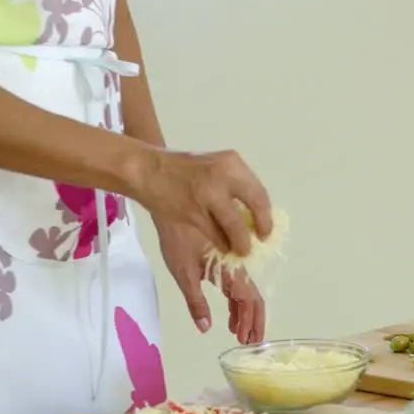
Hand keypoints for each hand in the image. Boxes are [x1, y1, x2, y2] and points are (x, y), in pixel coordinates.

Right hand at [132, 149, 272, 256]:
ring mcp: (209, 194)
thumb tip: (254, 212)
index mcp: (232, 163)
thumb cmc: (181, 170)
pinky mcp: (194, 212)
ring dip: (241, 243)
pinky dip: (222, 244)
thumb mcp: (213, 167)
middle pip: (256, 205)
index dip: (266, 213)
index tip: (266, 228)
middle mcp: (224, 175)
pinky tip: (223, 246)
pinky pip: (217, 235)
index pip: (259, 191)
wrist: (147, 170)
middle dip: (262, 226)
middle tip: (259, 240)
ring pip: (236, 226)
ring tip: (241, 250)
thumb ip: (233, 184)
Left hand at [158, 220, 265, 342]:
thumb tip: (205, 327)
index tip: (245, 339)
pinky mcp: (227, 253)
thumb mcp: (182, 271)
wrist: (174, 202)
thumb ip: (196, 301)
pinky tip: (231, 310)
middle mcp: (237, 263)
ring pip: (247, 289)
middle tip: (247, 340)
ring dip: (244, 311)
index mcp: (230, 268)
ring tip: (238, 330)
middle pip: (252, 296)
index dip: (250, 321)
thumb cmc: (176, 235)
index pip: (247, 300)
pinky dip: (237, 298)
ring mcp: (234, 258)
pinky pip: (239, 279)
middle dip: (252, 320)